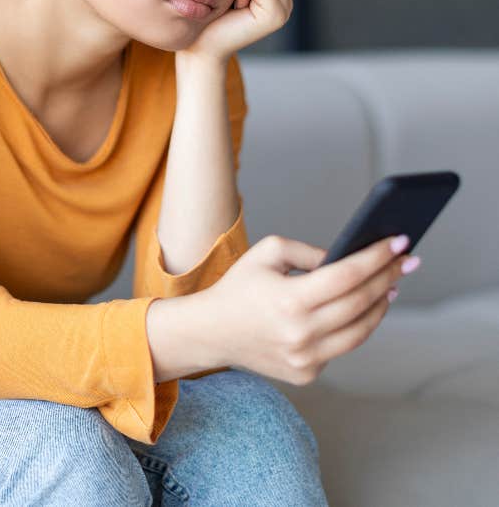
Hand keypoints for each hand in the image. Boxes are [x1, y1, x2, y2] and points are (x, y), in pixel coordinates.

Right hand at [189, 233, 412, 384]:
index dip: (377, 258)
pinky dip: (355, 326)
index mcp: (289, 300)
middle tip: (406, 261)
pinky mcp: (306, 374)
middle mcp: (300, 334)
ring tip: (391, 286)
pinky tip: (363, 309)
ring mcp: (305, 359)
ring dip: (380, 305)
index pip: (347, 276)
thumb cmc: (240, 286)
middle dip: (388, 277)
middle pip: (361, 303)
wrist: (211, 331)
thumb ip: (309, 252)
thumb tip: (348, 260)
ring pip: (360, 331)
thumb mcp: (267, 253)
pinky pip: (341, 347)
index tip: (400, 243)